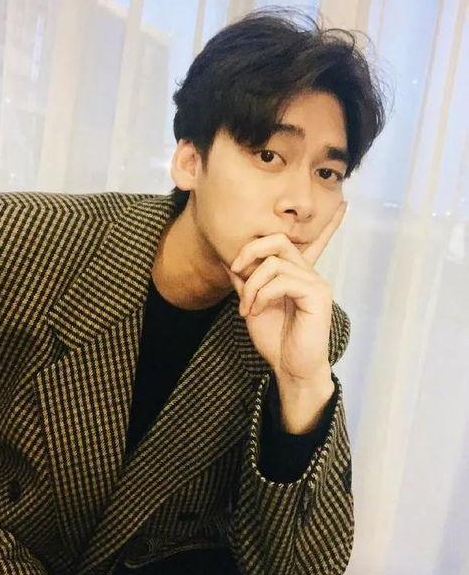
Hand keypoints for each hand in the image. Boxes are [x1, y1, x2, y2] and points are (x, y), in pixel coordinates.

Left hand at [222, 201, 347, 390]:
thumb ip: (246, 282)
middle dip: (251, 250)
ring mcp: (315, 283)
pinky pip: (281, 280)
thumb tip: (230, 261)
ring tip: (246, 308)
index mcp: (299, 275)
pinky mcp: (316, 294)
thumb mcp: (253, 305)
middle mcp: (310, 274)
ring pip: (274, 263)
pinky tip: (257, 310)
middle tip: (235, 270)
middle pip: (279, 240)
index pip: (316, 242)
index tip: (345, 205)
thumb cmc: (276, 339)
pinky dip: (261, 294)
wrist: (291, 369)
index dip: (331, 225)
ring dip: (251, 285)